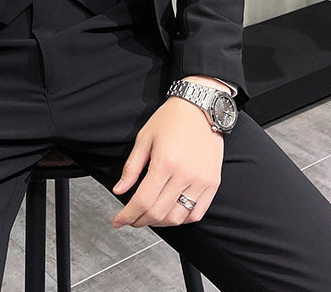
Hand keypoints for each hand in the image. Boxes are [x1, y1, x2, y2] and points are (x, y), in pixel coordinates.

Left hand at [110, 93, 223, 228]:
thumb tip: (119, 190)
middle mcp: (184, 175)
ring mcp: (201, 181)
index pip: (143, 201)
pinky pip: (197, 213)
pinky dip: (182, 218)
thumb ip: (132, 167)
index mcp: (165, 162)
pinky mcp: (213, 183)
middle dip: (140, 220)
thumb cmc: (171, 118)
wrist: (201, 106)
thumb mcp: (144, 138)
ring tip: (149, 216)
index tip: (118, 221)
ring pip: (178, 218)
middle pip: (159, 213)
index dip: (128, 215)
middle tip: (131, 218)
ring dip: (160, 223)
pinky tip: (171, 213)